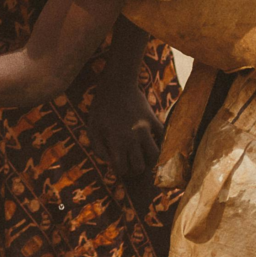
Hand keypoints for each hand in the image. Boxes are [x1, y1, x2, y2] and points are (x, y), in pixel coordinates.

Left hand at [90, 80, 161, 204]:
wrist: (116, 85)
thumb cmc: (101, 107)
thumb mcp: (92, 127)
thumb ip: (97, 147)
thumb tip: (108, 162)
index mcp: (116, 142)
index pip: (123, 168)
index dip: (121, 171)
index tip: (120, 167)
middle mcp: (132, 139)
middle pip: (140, 166)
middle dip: (135, 170)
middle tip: (131, 165)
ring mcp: (145, 130)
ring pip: (155, 155)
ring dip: (150, 160)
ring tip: (144, 157)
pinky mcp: (153, 120)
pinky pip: (163, 136)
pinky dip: (161, 142)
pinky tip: (154, 143)